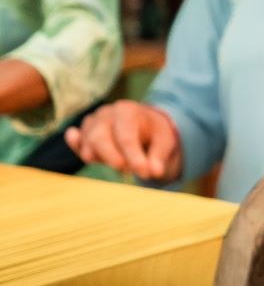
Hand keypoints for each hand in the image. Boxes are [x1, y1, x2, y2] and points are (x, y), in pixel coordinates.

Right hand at [64, 100, 182, 182]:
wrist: (143, 125)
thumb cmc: (154, 133)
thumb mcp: (164, 141)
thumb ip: (159, 156)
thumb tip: (154, 172)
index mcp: (127, 111)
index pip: (126, 136)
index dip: (134, 158)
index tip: (145, 174)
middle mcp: (105, 114)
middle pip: (98, 138)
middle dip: (112, 158)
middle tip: (129, 170)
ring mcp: (91, 123)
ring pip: (87, 145)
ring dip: (103, 160)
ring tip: (123, 163)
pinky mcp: (83, 134)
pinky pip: (76, 145)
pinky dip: (79, 151)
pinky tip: (90, 156)